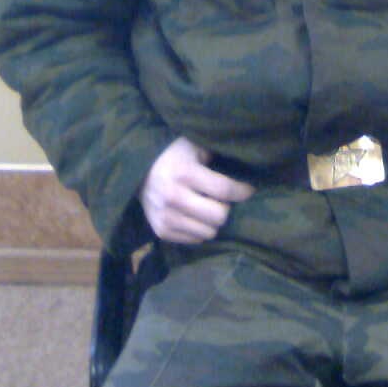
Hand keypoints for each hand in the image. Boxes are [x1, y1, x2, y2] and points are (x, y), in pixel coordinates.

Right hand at [139, 137, 254, 244]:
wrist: (139, 171)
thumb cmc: (174, 155)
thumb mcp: (194, 146)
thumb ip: (216, 155)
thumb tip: (247, 163)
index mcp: (184, 173)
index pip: (223, 189)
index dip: (242, 191)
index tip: (248, 189)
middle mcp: (173, 197)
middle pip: (219, 216)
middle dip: (226, 207)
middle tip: (223, 200)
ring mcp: (165, 217)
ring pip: (209, 232)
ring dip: (213, 221)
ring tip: (207, 207)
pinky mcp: (161, 231)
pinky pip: (195, 240)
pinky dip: (200, 229)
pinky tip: (194, 215)